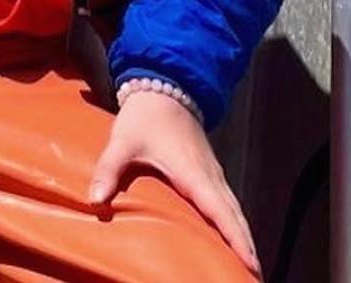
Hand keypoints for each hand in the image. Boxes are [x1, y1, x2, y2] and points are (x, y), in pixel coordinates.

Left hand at [89, 91, 259, 276]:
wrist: (163, 87)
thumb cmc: (144, 117)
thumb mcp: (123, 141)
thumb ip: (109, 170)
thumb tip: (95, 200)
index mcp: (193, 173)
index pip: (220, 212)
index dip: (236, 239)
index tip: (251, 265)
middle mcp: (209, 176)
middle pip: (235, 216)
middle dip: (246, 247)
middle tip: (255, 275)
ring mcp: (212, 172)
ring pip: (234, 209)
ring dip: (243, 236)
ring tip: (248, 266)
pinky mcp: (209, 170)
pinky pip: (228, 201)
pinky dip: (235, 222)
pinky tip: (232, 237)